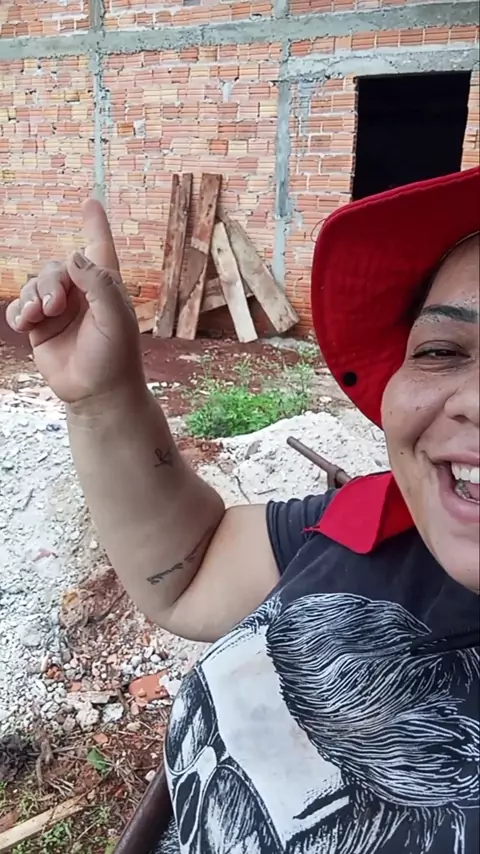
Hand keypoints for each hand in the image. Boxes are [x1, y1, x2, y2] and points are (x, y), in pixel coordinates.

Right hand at [6, 199, 142, 405]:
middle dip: (50, 282)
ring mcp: (59, 311)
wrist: (98, 395)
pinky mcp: (41, 329)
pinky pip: (21, 308)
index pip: (99, 248)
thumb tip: (73, 255)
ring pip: (35, 285)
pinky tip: (25, 322)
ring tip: (37, 316)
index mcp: (105, 287)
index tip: (91, 202)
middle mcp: (81, 295)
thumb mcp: (116, 320)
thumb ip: (99, 285)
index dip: (95, 225)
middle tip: (53, 307)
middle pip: (56, 268)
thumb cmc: (116, 358)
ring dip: (32, 297)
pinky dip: (19, 311)